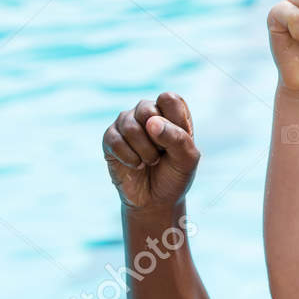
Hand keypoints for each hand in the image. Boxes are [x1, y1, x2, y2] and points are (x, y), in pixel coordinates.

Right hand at [103, 92, 199, 209]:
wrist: (156, 200)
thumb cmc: (175, 175)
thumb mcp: (187, 160)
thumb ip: (178, 138)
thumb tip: (152, 122)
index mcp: (171, 113)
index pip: (169, 99)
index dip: (174, 121)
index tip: (178, 142)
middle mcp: (147, 113)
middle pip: (146, 108)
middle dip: (157, 138)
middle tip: (163, 153)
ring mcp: (126, 123)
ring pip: (130, 125)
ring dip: (145, 151)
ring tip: (151, 161)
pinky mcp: (110, 138)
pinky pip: (115, 140)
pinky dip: (130, 158)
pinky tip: (136, 165)